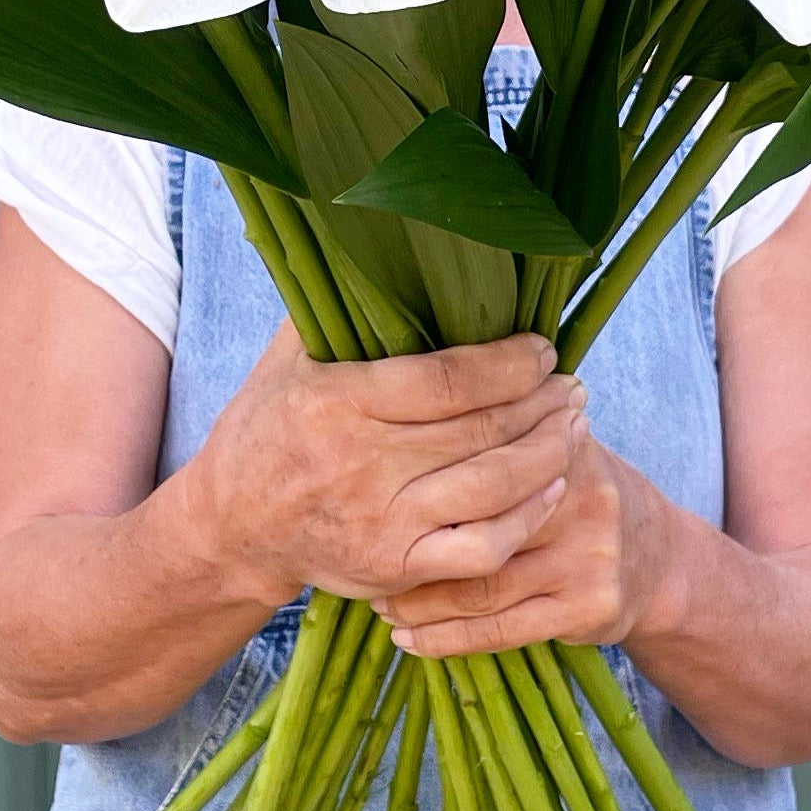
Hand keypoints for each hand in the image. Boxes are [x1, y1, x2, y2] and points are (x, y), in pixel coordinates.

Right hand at [180, 326, 591, 610]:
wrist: (234, 525)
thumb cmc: (269, 425)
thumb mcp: (286, 356)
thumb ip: (336, 305)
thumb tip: (392, 242)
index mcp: (337, 401)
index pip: (447, 380)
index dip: (509, 364)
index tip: (541, 349)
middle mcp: (361, 464)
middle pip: (480, 430)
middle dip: (542, 403)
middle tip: (573, 383)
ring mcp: (381, 524)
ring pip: (492, 488)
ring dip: (549, 453)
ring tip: (575, 424)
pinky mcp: (395, 569)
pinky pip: (481, 550)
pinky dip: (526, 518)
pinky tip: (551, 487)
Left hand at [371, 438, 672, 660]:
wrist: (660, 561)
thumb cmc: (576, 497)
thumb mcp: (554, 448)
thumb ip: (498, 432)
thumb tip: (399, 401)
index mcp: (561, 444)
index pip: (480, 458)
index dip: (420, 481)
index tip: (370, 495)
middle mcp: (578, 496)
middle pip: (477, 524)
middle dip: (413, 548)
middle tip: (365, 559)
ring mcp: (588, 555)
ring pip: (483, 586)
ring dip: (421, 602)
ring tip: (380, 605)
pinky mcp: (589, 607)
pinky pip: (502, 629)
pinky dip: (448, 639)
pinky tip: (410, 640)